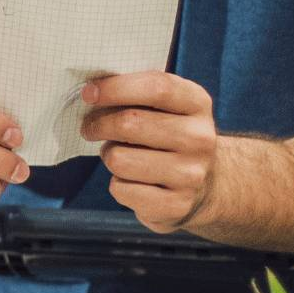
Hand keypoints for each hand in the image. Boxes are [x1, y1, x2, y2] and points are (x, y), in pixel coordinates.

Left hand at [82, 71, 218, 232]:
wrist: (205, 186)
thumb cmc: (169, 137)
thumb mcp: (167, 108)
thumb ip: (137, 94)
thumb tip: (91, 93)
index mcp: (197, 104)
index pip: (156, 87)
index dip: (116, 88)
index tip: (88, 93)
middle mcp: (199, 138)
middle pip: (130, 123)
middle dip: (98, 124)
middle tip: (89, 128)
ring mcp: (190, 174)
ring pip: (119, 159)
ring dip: (108, 155)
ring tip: (117, 155)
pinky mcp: (176, 205)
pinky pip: (121, 189)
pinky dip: (117, 184)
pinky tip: (131, 180)